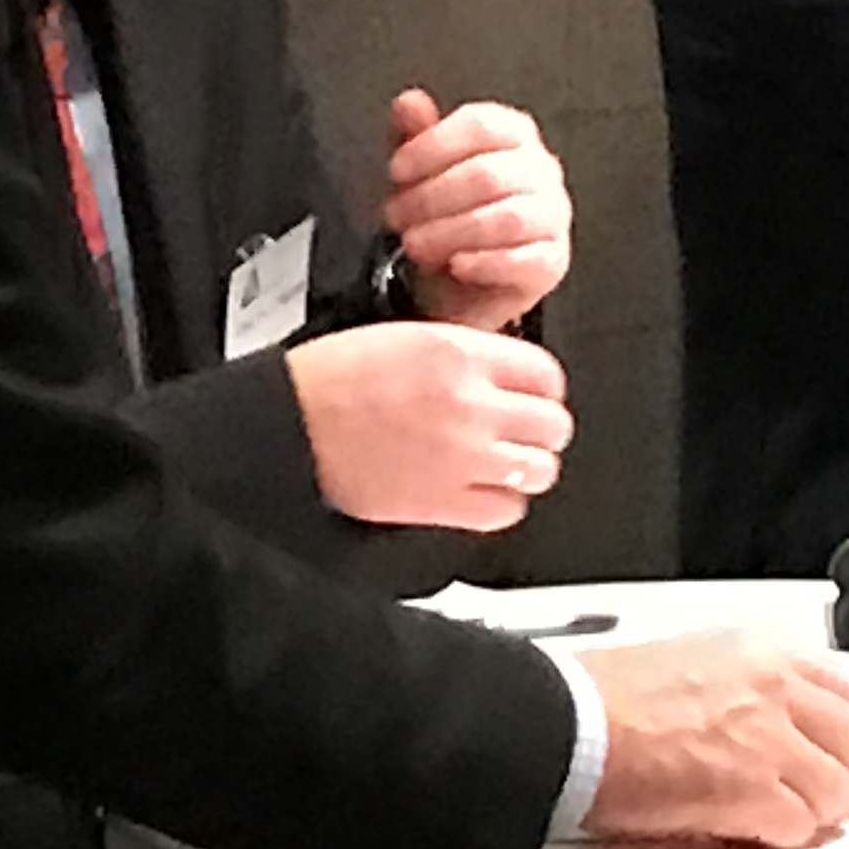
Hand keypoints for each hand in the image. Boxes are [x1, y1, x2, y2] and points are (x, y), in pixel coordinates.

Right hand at [282, 323, 572, 531]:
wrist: (295, 421)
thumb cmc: (334, 378)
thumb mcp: (410, 336)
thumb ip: (467, 354)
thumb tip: (505, 375)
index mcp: (461, 355)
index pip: (546, 374)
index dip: (544, 388)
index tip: (536, 395)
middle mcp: (471, 406)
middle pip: (553, 424)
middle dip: (543, 428)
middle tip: (525, 430)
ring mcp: (463, 458)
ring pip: (540, 470)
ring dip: (528, 466)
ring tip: (508, 463)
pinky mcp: (443, 504)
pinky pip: (506, 511)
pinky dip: (503, 504)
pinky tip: (485, 491)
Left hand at [385, 89, 572, 331]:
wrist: (466, 279)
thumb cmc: (448, 213)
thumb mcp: (423, 171)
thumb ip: (416, 135)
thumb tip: (408, 103)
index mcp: (514, 133)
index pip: (481, 124)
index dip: (434, 145)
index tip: (397, 170)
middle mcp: (542, 169)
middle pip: (488, 173)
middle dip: (431, 198)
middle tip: (397, 215)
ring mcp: (553, 216)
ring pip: (507, 218)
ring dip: (451, 232)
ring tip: (416, 244)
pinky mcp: (554, 261)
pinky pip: (525, 261)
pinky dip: (484, 263)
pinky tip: (455, 265)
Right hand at [576, 629, 848, 848]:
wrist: (570, 723)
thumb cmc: (604, 695)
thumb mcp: (691, 662)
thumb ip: (742, 687)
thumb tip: (762, 722)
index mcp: (760, 651)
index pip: (844, 690)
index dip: (842, 732)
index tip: (833, 751)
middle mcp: (775, 688)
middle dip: (845, 773)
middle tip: (825, 797)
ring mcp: (770, 741)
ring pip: (839, 788)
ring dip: (819, 811)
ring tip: (792, 822)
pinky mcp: (753, 793)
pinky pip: (802, 827)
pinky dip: (787, 838)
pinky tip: (760, 835)